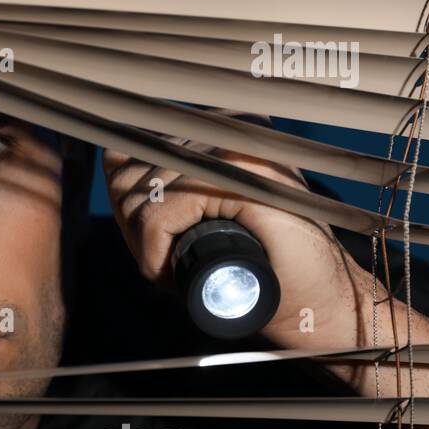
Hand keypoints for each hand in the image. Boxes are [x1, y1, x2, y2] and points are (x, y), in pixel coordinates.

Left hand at [103, 129, 428, 411]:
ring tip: (176, 270)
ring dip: (145, 244)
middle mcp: (230, 126)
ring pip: (142, 194)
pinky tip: (173, 273)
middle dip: (131, 226)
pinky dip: (155, 252)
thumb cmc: (260, 265)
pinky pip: (162, 213)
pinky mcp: (242, 179)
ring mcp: (238, 149)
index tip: (151, 239)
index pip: (132, 146)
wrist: (318, 302)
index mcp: (222, 126)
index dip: (126, 200)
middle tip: (162, 261)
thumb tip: (110, 157)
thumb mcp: (197, 217)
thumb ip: (162, 181)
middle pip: (130, 171)